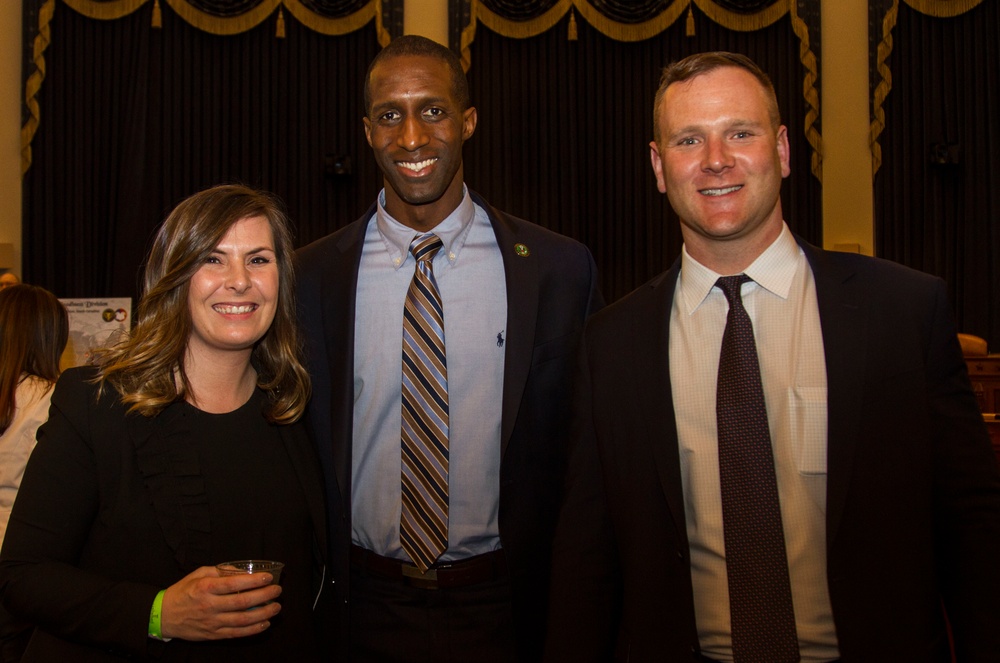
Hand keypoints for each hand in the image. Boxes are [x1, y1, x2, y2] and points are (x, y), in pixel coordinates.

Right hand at [159, 566, 281, 640]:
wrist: (164, 615)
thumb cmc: (184, 591)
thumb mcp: (199, 574)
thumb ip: (220, 571)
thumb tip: (243, 571)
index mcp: (206, 588)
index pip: (234, 584)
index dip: (254, 581)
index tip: (268, 577)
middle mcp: (209, 606)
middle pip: (242, 602)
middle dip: (264, 596)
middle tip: (277, 590)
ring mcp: (212, 622)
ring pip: (242, 620)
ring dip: (263, 613)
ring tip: (276, 607)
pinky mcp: (213, 635)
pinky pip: (236, 633)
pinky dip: (253, 629)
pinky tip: (265, 623)